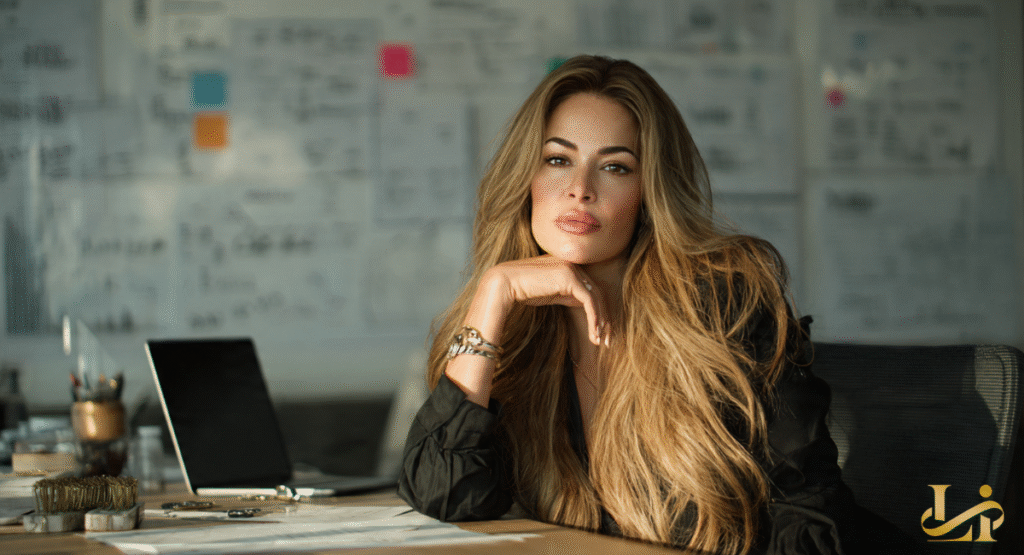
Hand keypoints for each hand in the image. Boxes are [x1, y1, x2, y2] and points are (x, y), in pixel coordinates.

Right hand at [484, 255, 606, 345]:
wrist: (504, 283)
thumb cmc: (522, 290)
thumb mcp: (551, 294)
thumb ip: (568, 296)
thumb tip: (586, 306)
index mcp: (569, 267)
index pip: (591, 290)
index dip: (599, 312)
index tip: (600, 332)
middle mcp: (574, 264)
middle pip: (598, 294)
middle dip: (604, 319)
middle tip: (606, 340)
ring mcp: (572, 269)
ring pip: (596, 298)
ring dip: (600, 322)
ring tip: (598, 341)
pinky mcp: (570, 277)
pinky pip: (589, 300)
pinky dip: (593, 318)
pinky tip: (593, 333)